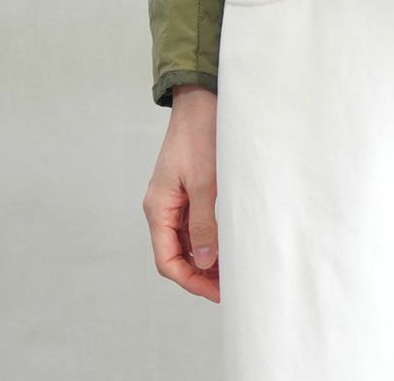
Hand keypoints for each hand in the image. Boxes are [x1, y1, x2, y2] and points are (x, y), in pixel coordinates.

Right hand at [142, 84, 220, 301]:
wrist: (201, 100)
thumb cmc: (200, 137)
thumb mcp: (205, 182)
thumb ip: (204, 222)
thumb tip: (205, 262)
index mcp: (158, 208)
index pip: (168, 260)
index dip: (191, 281)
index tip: (217, 292)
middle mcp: (162, 207)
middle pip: (177, 254)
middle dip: (201, 273)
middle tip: (231, 285)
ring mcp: (175, 199)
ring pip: (188, 240)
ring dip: (207, 256)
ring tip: (235, 268)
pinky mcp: (188, 189)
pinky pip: (195, 222)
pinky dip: (211, 236)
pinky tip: (231, 241)